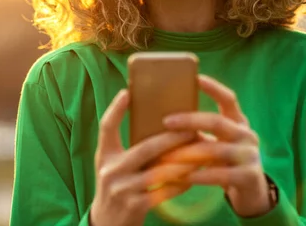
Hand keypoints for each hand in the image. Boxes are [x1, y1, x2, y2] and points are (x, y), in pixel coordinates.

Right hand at [90, 90, 197, 225]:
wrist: (106, 224)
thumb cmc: (116, 187)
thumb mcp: (112, 166)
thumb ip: (127, 149)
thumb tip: (156, 125)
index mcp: (105, 156)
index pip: (106, 127)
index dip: (115, 109)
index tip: (127, 92)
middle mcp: (111, 170)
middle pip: (145, 148)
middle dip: (172, 138)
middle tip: (192, 128)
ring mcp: (122, 189)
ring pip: (159, 171)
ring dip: (183, 161)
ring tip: (200, 152)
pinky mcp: (135, 206)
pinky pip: (164, 192)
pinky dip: (180, 183)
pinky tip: (192, 176)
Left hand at [162, 75, 272, 217]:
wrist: (251, 192)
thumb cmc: (223, 161)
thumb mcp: (215, 142)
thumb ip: (198, 131)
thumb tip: (162, 120)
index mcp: (238, 122)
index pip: (228, 99)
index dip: (213, 88)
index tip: (195, 77)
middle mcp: (246, 135)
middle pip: (217, 122)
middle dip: (190, 120)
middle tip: (166, 121)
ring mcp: (250, 155)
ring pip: (216, 150)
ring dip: (189, 152)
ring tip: (166, 154)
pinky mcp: (249, 176)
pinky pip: (220, 175)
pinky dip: (200, 175)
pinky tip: (183, 176)